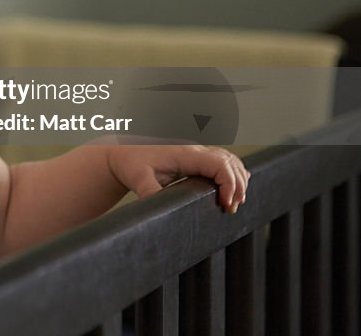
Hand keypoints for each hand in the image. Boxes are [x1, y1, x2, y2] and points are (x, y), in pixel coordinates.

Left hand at [107, 144, 249, 212]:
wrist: (122, 154)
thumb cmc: (130, 164)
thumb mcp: (138, 180)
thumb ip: (151, 193)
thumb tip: (160, 210)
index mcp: (185, 154)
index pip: (219, 164)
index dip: (230, 184)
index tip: (226, 204)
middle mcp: (194, 150)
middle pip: (229, 163)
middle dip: (238, 186)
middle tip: (231, 208)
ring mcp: (196, 152)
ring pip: (229, 160)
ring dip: (238, 179)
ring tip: (234, 202)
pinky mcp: (195, 157)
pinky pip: (222, 160)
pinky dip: (233, 172)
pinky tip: (235, 186)